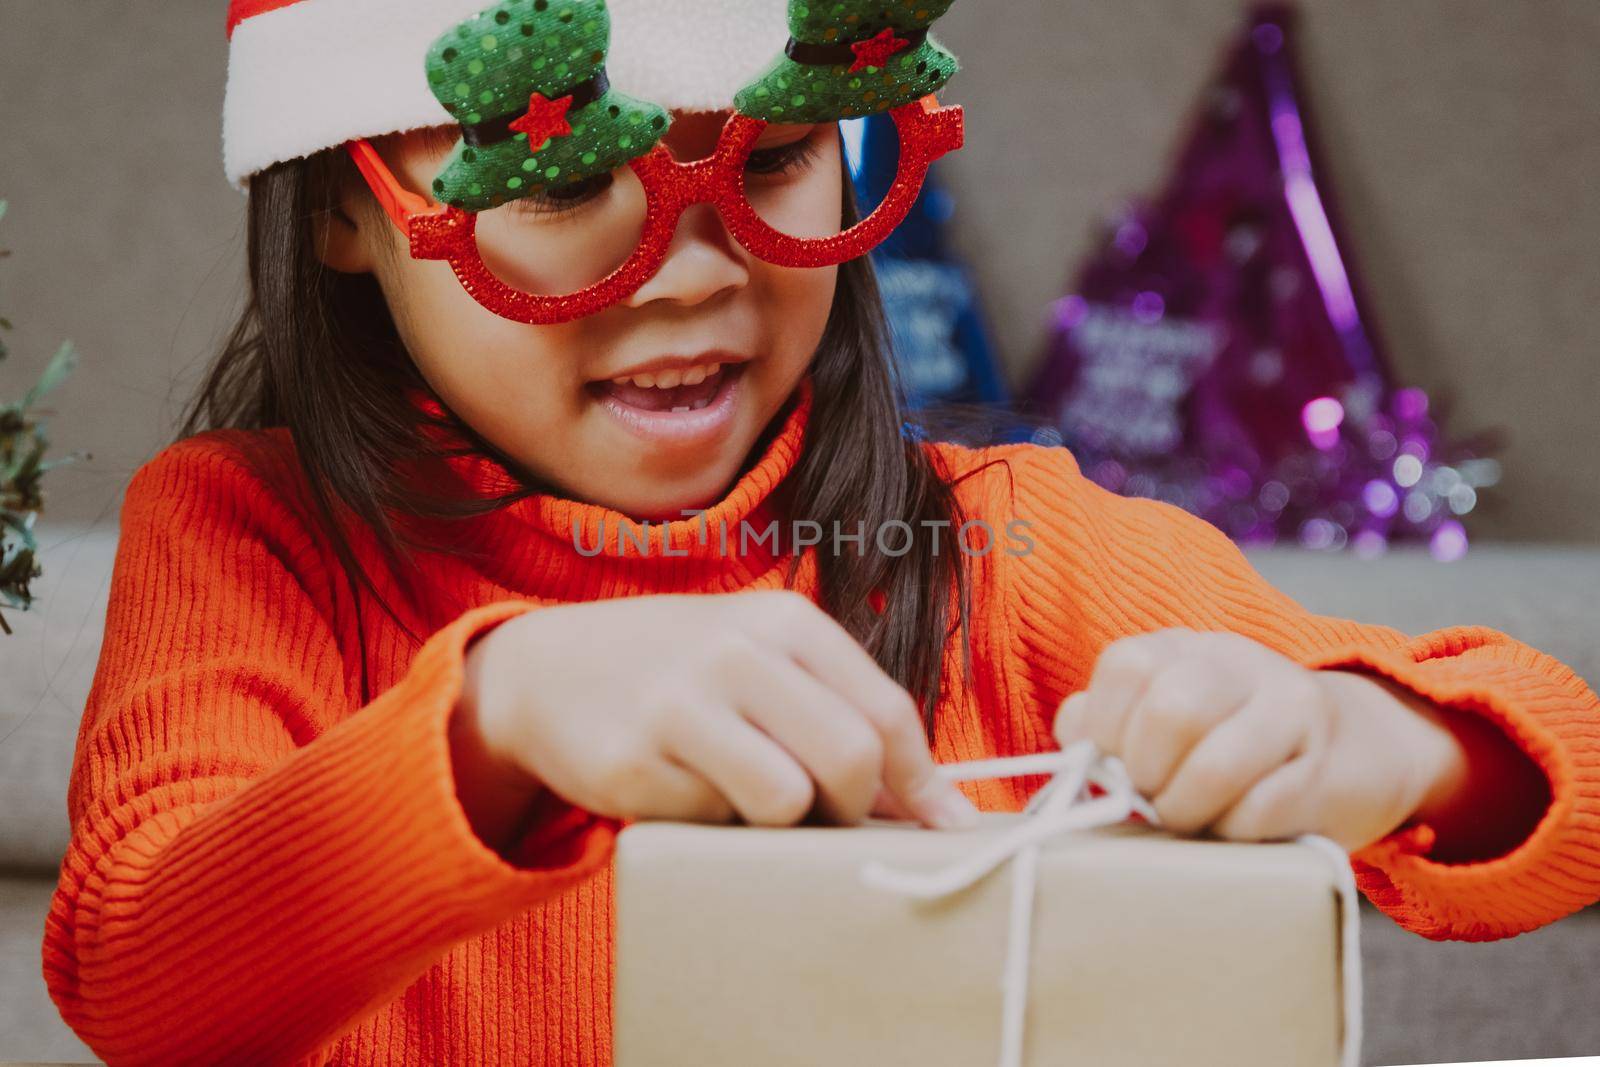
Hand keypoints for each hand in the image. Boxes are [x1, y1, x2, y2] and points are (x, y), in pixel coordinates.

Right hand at [457, 590, 980, 831]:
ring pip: (785, 802)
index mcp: (783, 620)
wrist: (548, 670)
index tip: (947, 829)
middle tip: (829, 816)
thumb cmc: (684, 672)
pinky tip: (680, 787)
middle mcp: (734, 652)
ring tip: (747, 798)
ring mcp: (677, 706)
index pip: (886, 711)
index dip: (924, 783)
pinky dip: (709, 825)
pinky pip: (709, 825)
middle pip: (850, 759)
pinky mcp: (630, 765)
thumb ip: (844, 712)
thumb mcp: (764, 660)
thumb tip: (938, 808)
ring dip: (780, 824)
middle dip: (855, 809)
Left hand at [1052, 627, 1464, 850]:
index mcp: (1184, 647)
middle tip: (1151, 799)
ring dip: (1185, 809)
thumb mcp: (1164, 720)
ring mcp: (1291, 707)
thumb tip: (1075, 746)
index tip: (1111, 765)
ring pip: (1215, 764)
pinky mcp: (1327, 766)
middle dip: (1146, 774)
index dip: (1105, 727)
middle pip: (1171, 711)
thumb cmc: (1230, 746)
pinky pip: (1258, 810)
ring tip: (1185, 819)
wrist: (1356, 751)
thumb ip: (1108, 727)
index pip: (1126, 664)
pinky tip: (1233, 828)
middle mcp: (1239, 661)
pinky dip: (1231, 832)